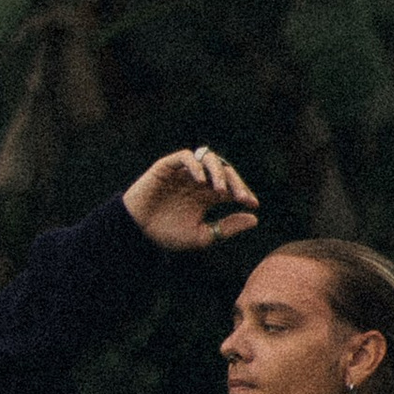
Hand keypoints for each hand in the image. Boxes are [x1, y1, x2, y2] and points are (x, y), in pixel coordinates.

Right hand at [123, 147, 260, 249]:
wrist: (138, 231)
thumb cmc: (167, 235)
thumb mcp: (202, 236)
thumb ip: (226, 228)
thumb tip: (254, 218)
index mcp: (207, 196)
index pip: (232, 188)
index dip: (244, 192)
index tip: (253, 204)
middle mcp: (198, 181)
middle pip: (224, 171)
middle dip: (236, 182)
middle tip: (241, 196)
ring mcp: (184, 172)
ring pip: (208, 158)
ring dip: (218, 171)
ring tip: (221, 190)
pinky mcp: (168, 166)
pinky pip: (186, 157)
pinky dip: (196, 166)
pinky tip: (202, 182)